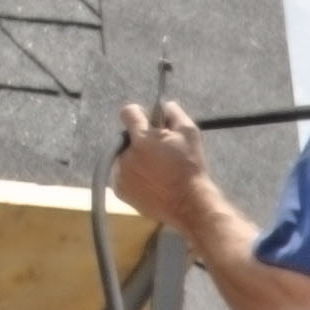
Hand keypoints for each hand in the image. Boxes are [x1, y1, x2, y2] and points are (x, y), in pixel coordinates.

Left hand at [115, 98, 210, 230]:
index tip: (148, 122)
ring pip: (123, 158)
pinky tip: (151, 183)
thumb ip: (174, 113)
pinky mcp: (119, 191)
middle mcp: (125, 154)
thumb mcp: (189, 132)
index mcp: (141, 137)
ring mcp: (120, 174)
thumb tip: (163, 105)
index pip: (128, 112)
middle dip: (140, 141)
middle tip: (158, 153)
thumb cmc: (190, 166)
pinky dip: (133, 177)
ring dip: (135, 159)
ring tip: (157, 171)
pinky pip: (122, 176)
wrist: (188, 203)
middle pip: (126, 138)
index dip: (139, 114)